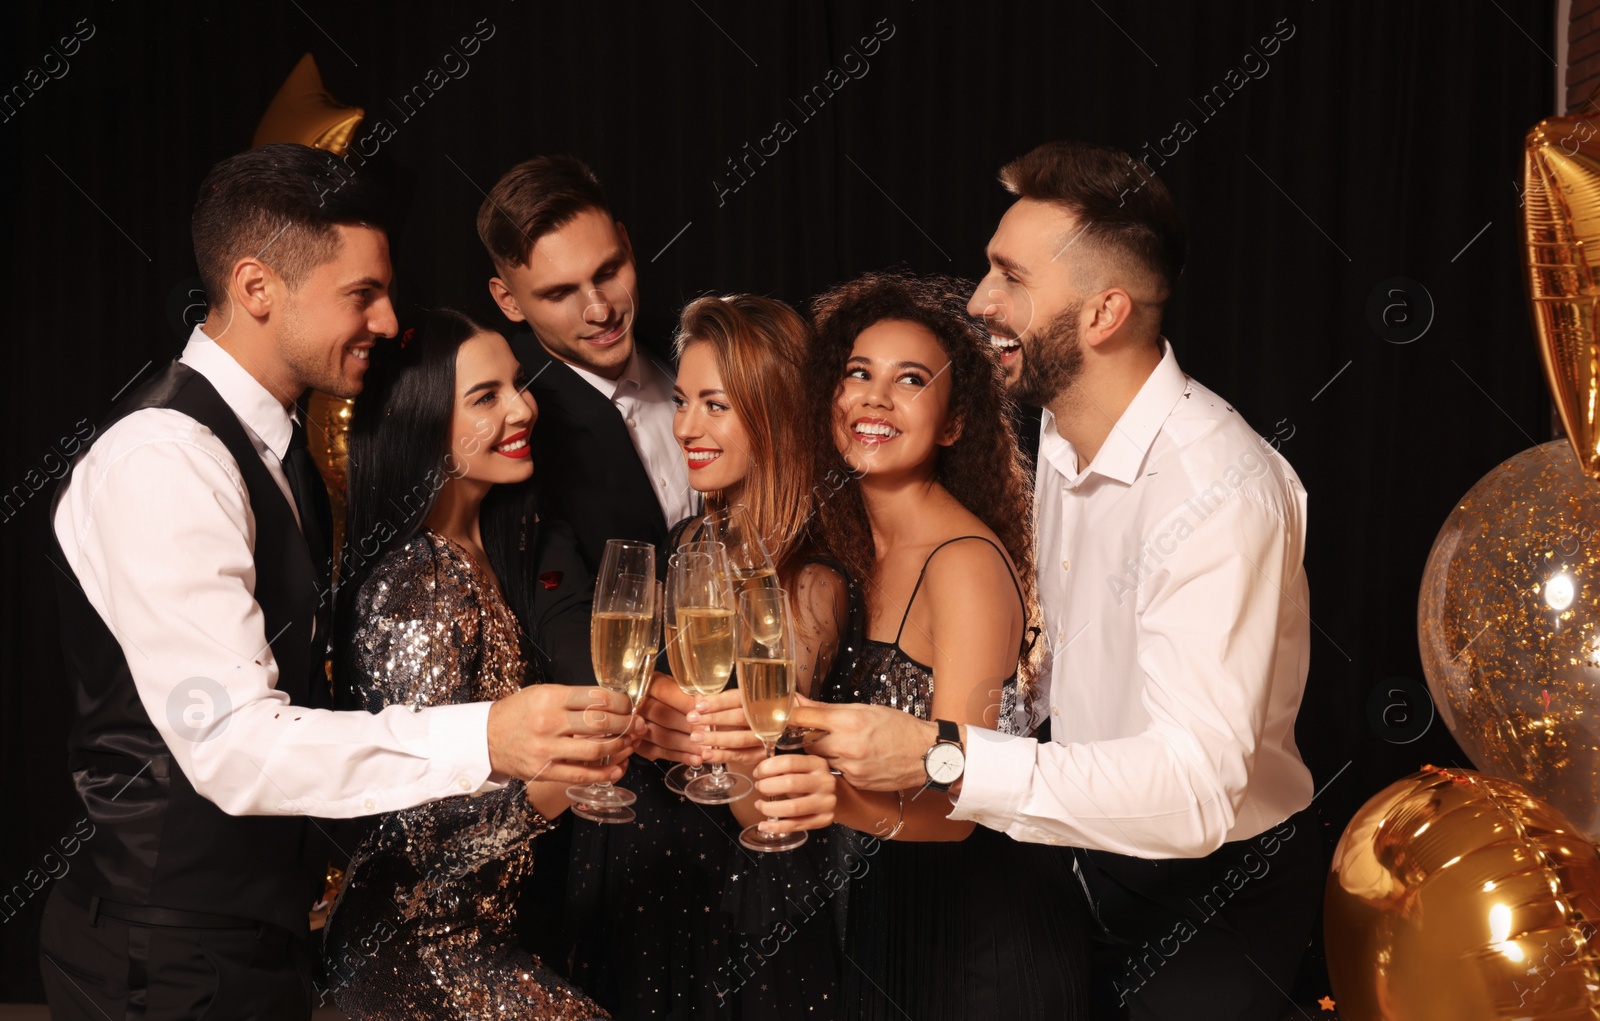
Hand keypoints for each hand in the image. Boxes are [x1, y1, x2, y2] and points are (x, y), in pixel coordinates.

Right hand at [487, 685, 637, 783]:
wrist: (487, 738)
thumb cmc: (520, 712)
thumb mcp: (542, 693)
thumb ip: (574, 698)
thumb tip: (613, 701)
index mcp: (550, 698)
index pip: (596, 697)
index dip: (621, 702)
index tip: (630, 705)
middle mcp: (549, 722)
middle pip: (600, 723)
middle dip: (627, 724)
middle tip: (639, 724)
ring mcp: (546, 749)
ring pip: (595, 749)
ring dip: (621, 747)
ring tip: (631, 742)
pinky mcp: (544, 771)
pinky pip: (581, 774)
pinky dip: (605, 773)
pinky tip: (618, 768)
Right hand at [638, 673, 701, 763]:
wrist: (650, 709)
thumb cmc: (673, 696)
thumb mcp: (679, 686)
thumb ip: (689, 692)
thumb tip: (703, 700)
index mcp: (648, 683)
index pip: (666, 692)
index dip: (686, 703)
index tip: (705, 712)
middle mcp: (637, 703)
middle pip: (663, 716)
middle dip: (689, 726)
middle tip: (709, 734)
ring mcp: (635, 726)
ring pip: (662, 736)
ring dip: (686, 744)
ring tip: (705, 750)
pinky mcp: (639, 744)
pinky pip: (658, 752)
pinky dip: (679, 756)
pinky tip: (695, 759)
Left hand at [687, 691, 764, 764]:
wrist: (764, 733)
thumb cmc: (746, 714)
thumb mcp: (735, 704)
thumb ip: (719, 702)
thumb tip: (699, 699)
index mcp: (757, 701)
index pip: (738, 698)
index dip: (718, 702)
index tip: (699, 705)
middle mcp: (764, 718)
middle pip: (739, 718)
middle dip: (714, 719)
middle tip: (692, 719)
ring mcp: (764, 738)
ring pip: (740, 739)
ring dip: (716, 739)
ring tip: (695, 738)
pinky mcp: (760, 754)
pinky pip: (740, 756)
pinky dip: (722, 756)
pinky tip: (706, 754)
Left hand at [751, 754, 835, 833]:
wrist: (839, 797)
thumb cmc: (812, 781)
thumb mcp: (803, 768)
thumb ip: (785, 768)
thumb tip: (759, 771)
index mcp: (817, 764)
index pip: (789, 762)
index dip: (768, 768)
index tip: (757, 773)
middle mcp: (825, 782)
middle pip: (790, 783)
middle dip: (767, 786)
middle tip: (759, 788)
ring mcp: (826, 802)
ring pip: (793, 808)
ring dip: (769, 808)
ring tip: (760, 805)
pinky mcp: (824, 820)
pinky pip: (796, 825)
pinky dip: (776, 827)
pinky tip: (763, 826)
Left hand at [790, 694, 935, 791]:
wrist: (926, 754)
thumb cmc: (898, 727)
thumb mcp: (865, 709)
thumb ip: (827, 708)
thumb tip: (798, 700)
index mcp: (850, 722)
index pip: (804, 718)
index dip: (790, 716)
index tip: (783, 714)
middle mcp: (848, 747)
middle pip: (808, 742)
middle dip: (808, 736)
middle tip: (816, 730)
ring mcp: (851, 768)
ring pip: (821, 759)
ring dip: (824, 751)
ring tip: (841, 743)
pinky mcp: (856, 783)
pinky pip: (836, 772)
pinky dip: (839, 764)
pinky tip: (854, 757)